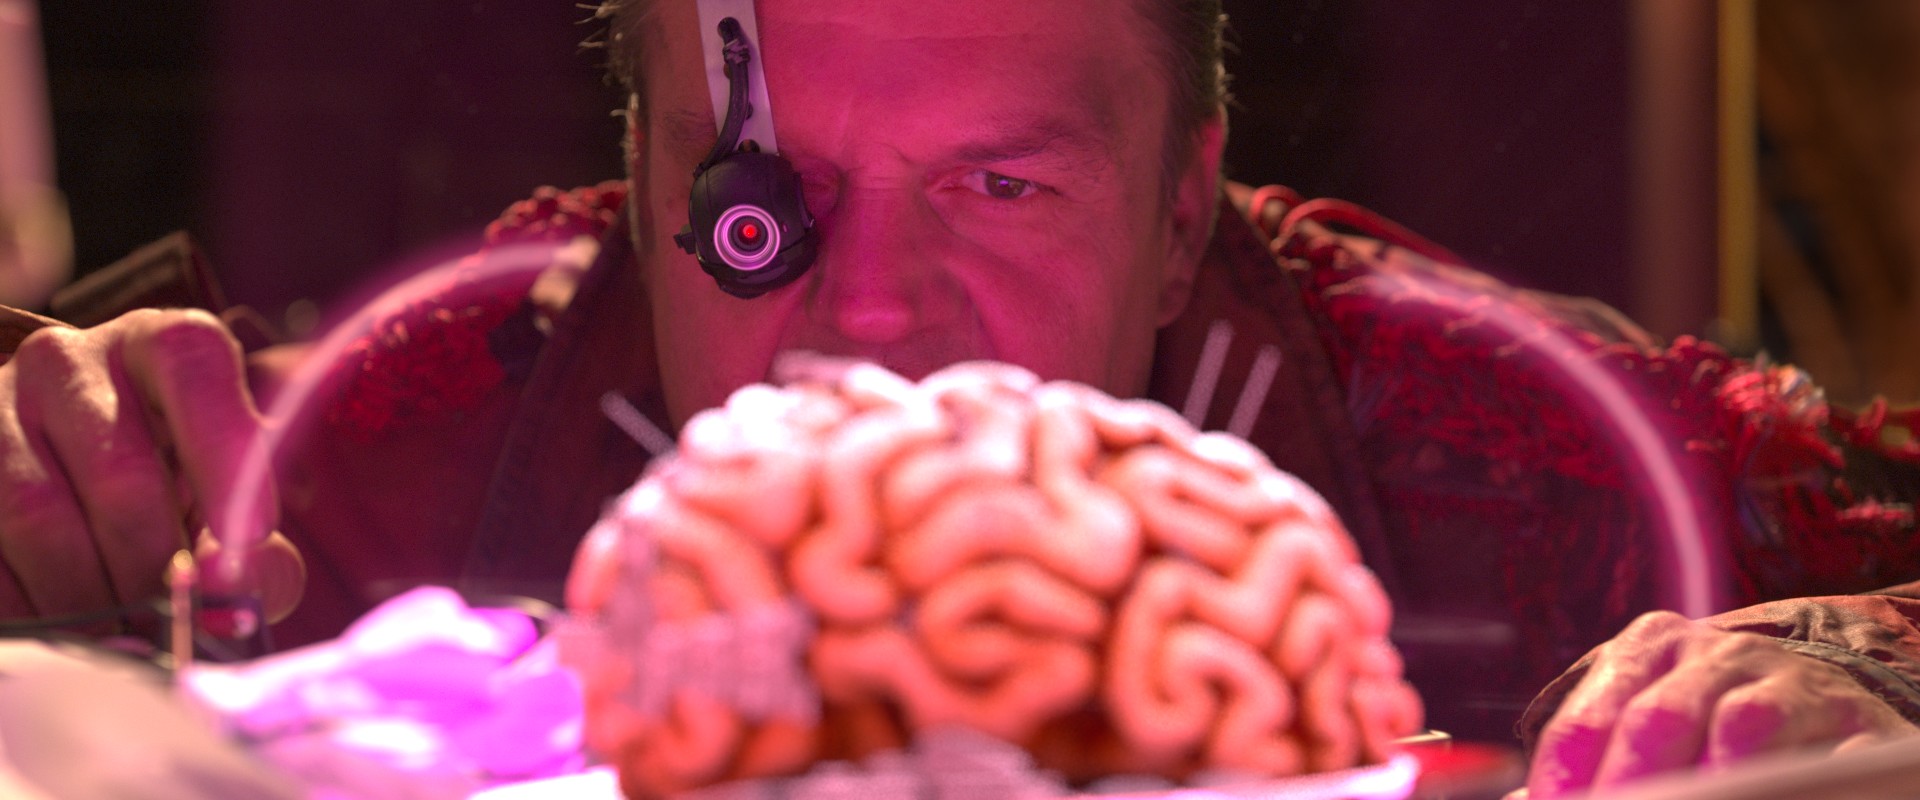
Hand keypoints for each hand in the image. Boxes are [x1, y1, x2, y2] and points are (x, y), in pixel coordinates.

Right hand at [0, 308, 301, 626]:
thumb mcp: (233, 510)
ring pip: (40, 517)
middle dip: (155, 568)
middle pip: (120, 474)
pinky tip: (65, 626)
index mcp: (157, 344)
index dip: (227, 448)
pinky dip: (30, 607)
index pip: (192, 361)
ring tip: (123, 632)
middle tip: (176, 622)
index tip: (254, 533)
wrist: (77, 489)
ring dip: (88, 598)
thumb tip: (229, 588)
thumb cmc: (182, 496)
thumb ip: (262, 555)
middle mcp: (67, 360)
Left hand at [1522, 610, 1917, 796]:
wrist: (1820, 690)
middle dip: (1630, 783)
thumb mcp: (1645, 719)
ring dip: (1711, 781)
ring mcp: (1787, 680)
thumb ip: (1589, 757)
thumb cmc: (1707, 716)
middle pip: (1657, 719)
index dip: (1568, 776)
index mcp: (1650, 647)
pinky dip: (1791, 780)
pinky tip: (1767, 796)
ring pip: (1740, 728)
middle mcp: (1717, 653)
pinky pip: (1822, 755)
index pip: (1589, 717)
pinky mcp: (1849, 718)